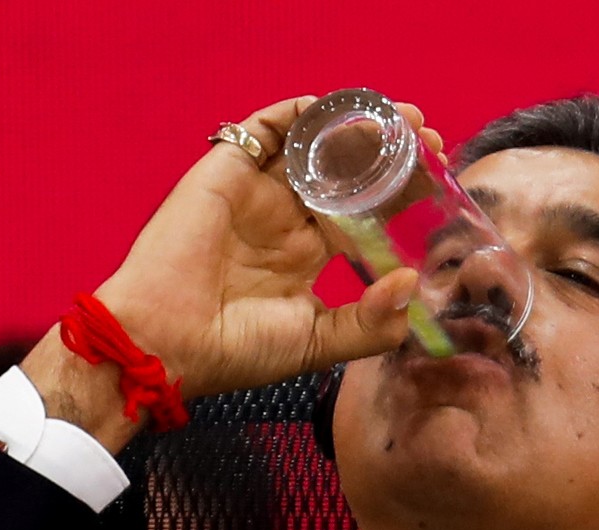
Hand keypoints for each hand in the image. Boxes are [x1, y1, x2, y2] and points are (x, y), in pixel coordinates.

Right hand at [91, 96, 443, 398]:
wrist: (162, 343)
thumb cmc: (236, 349)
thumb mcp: (317, 342)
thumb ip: (369, 323)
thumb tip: (413, 283)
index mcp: (304, 253)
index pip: (361, 211)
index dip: (396, 194)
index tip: (436, 179)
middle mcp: (284, 216)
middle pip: (343, 170)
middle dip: (387, 152)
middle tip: (429, 139)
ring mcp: (257, 191)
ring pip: (313, 144)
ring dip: (356, 127)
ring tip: (402, 120)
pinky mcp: (228, 169)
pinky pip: (269, 128)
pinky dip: (304, 113)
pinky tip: (342, 112)